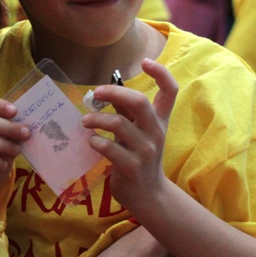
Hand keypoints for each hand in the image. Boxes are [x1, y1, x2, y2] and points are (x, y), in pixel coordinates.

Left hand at [85, 59, 177, 218]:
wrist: (148, 195)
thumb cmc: (139, 157)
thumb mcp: (137, 132)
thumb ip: (126, 112)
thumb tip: (108, 90)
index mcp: (160, 120)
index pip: (170, 91)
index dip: (161, 73)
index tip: (145, 61)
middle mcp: (156, 132)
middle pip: (139, 102)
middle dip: (113, 92)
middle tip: (95, 93)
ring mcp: (146, 151)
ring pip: (118, 124)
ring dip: (96, 119)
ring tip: (85, 122)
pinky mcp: (132, 167)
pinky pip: (110, 148)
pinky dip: (96, 141)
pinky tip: (91, 141)